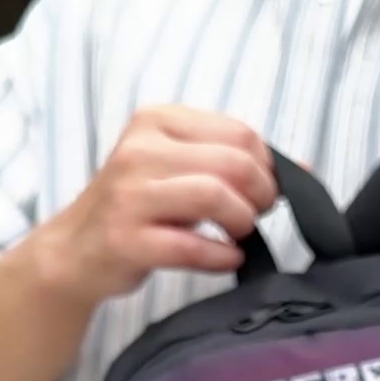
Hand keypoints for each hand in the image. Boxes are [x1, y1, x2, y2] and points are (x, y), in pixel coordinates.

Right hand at [32, 106, 277, 309]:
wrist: (75, 252)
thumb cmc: (138, 209)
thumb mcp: (178, 169)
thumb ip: (232, 161)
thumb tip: (304, 169)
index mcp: (157, 121)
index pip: (240, 133)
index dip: (267, 167)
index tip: (262, 193)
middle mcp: (140, 150)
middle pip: (234, 164)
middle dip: (260, 196)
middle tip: (255, 217)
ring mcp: (130, 195)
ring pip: (215, 196)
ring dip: (242, 222)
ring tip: (239, 235)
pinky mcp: (126, 239)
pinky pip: (192, 246)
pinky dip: (222, 256)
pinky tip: (227, 259)